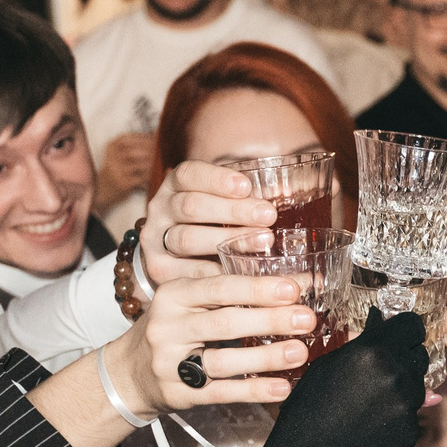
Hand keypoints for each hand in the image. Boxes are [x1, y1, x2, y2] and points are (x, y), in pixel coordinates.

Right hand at [97, 132, 156, 212]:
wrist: (104, 188)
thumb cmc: (118, 167)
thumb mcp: (119, 152)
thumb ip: (134, 143)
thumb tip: (155, 134)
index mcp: (111, 147)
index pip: (127, 139)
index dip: (144, 138)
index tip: (157, 138)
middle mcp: (111, 158)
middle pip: (133, 151)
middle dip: (150, 150)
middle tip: (162, 151)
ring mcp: (116, 171)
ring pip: (138, 164)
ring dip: (152, 162)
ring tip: (161, 161)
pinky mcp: (123, 183)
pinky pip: (140, 177)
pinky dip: (150, 174)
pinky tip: (156, 172)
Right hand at [118, 270, 319, 415]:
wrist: (129, 372)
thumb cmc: (173, 328)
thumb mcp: (190, 301)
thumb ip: (233, 291)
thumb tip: (297, 283)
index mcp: (173, 294)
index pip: (218, 286)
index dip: (257, 288)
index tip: (293, 288)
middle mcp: (168, 326)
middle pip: (224, 322)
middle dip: (269, 320)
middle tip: (306, 318)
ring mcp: (170, 362)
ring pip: (223, 360)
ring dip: (265, 357)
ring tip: (299, 352)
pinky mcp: (178, 393)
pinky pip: (221, 392)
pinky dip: (254, 390)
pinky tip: (281, 386)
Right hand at [143, 161, 279, 283]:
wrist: (174, 259)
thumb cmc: (213, 223)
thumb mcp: (222, 202)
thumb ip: (246, 196)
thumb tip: (290, 190)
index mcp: (175, 186)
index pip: (188, 174)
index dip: (216, 178)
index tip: (246, 186)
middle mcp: (160, 210)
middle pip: (191, 206)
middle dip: (231, 210)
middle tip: (268, 215)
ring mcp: (155, 241)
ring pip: (187, 239)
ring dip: (227, 240)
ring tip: (263, 241)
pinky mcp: (160, 271)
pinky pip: (189, 272)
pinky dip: (218, 272)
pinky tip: (245, 272)